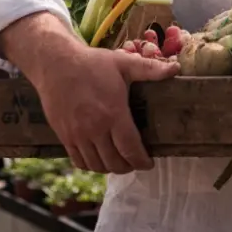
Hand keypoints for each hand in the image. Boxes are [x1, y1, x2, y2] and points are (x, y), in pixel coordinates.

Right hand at [36, 44, 178, 173]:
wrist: (55, 64)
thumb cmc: (92, 64)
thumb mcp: (123, 63)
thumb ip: (150, 69)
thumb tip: (175, 69)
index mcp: (113, 114)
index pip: (130, 149)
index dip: (142, 161)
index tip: (149, 164)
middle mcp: (94, 129)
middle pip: (114, 162)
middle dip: (128, 166)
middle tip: (136, 162)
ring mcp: (77, 135)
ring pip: (96, 165)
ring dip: (110, 168)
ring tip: (120, 162)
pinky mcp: (64, 136)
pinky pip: (78, 161)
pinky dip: (91, 166)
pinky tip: (99, 159)